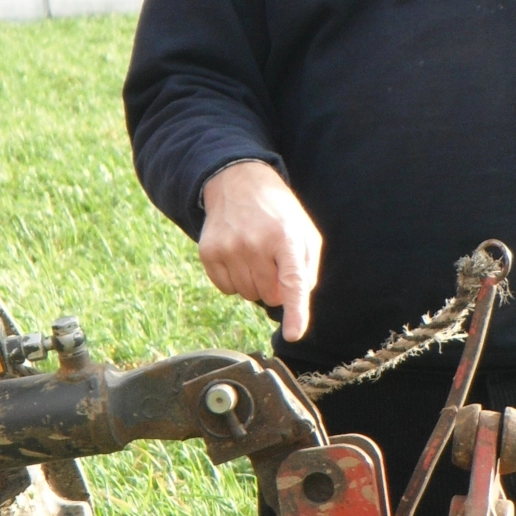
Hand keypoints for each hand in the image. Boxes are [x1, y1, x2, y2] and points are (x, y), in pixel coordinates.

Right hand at [199, 161, 322, 341]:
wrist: (237, 181)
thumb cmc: (277, 212)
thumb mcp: (304, 231)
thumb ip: (306, 269)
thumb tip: (294, 301)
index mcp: (287, 237)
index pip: (293, 282)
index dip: (296, 311)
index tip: (294, 334)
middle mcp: (256, 244)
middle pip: (269, 296)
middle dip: (274, 285)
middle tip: (272, 258)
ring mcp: (229, 248)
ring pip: (247, 295)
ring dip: (254, 282)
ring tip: (254, 252)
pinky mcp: (209, 253)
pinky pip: (226, 289)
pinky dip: (234, 280)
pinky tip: (237, 256)